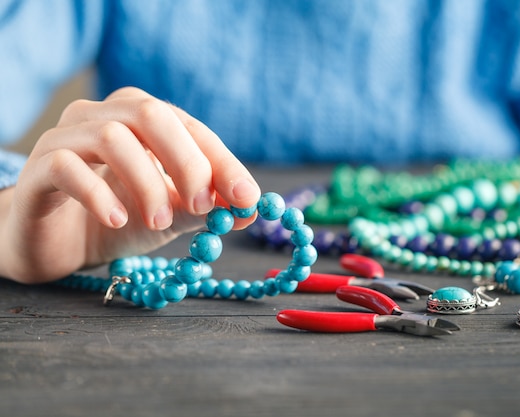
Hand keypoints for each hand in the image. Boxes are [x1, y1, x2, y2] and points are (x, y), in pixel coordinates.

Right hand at [0, 87, 259, 282]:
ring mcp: (66, 137)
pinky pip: (67, 167)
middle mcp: (103, 116)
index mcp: (142, 119)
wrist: (56, 244)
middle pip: (152, 115)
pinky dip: (99, 194)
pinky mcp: (38, 168)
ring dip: (146, 183)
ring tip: (159, 222)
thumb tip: (250, 209)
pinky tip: (118, 221)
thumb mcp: (171, 214)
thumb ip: (206, 208)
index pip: (190, 126)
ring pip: (112, 137)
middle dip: (187, 162)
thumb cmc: (119, 219)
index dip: (222, 160)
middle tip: (203, 207)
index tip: (246, 197)